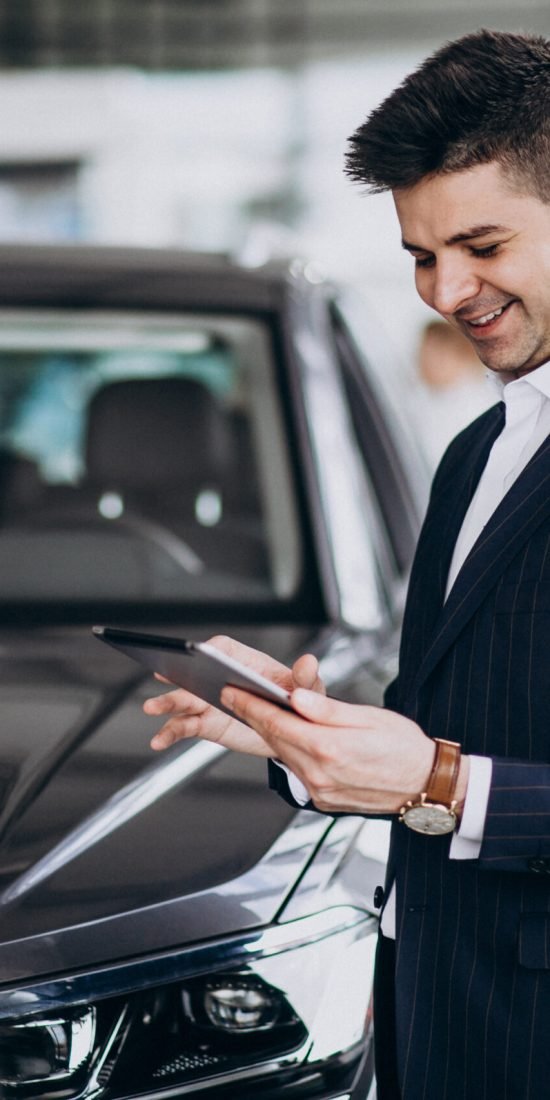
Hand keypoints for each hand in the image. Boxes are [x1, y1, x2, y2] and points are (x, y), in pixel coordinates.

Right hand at [144, 635, 324, 755]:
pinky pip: (184, 726)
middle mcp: (223, 678)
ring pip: (185, 699)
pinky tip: (159, 740)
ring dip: (167, 702)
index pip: (222, 649)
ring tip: (152, 707)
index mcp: (245, 663)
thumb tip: (309, 662)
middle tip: (164, 674)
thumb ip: (306, 678)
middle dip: (180, 674)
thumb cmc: (299, 702)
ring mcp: (211, 701)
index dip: (209, 650)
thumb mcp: (309, 690)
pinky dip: (170, 732)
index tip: (199, 653)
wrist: (294, 735)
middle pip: (197, 672)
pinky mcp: (206, 723)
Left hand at [219, 685, 445, 814]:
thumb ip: (327, 710)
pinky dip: (289, 752)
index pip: (277, 723)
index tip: (232, 691)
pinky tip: (288, 737)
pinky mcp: (323, 800)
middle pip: (275, 740)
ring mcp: (320, 791)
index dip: (250, 705)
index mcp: (329, 749)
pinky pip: (298, 771)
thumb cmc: (405, 748)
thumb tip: (295, 697)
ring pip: (284, 756)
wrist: (426, 785)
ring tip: (257, 712)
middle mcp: (320, 774)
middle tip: (234, 696)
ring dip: (269, 734)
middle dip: (252, 716)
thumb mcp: (369, 718)